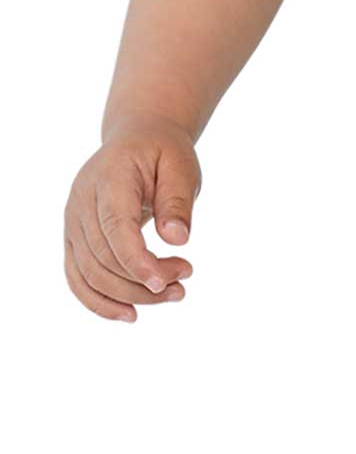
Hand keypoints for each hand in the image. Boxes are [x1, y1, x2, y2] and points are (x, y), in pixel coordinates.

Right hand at [64, 119, 199, 321]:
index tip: (165, 282)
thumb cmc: (162, 152)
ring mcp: (72, 222)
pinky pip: (78, 278)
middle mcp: (81, 202)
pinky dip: (99, 302)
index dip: (136, 260)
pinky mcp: (74, 239)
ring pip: (90, 274)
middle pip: (104, 257)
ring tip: (174, 295)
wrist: (136, 139)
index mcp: (108, 178)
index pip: (115, 228)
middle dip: (144, 280)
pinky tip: (130, 313)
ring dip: (130, 295)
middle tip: (185, 280)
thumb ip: (177, 200)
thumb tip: (177, 238)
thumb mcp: (181, 165)